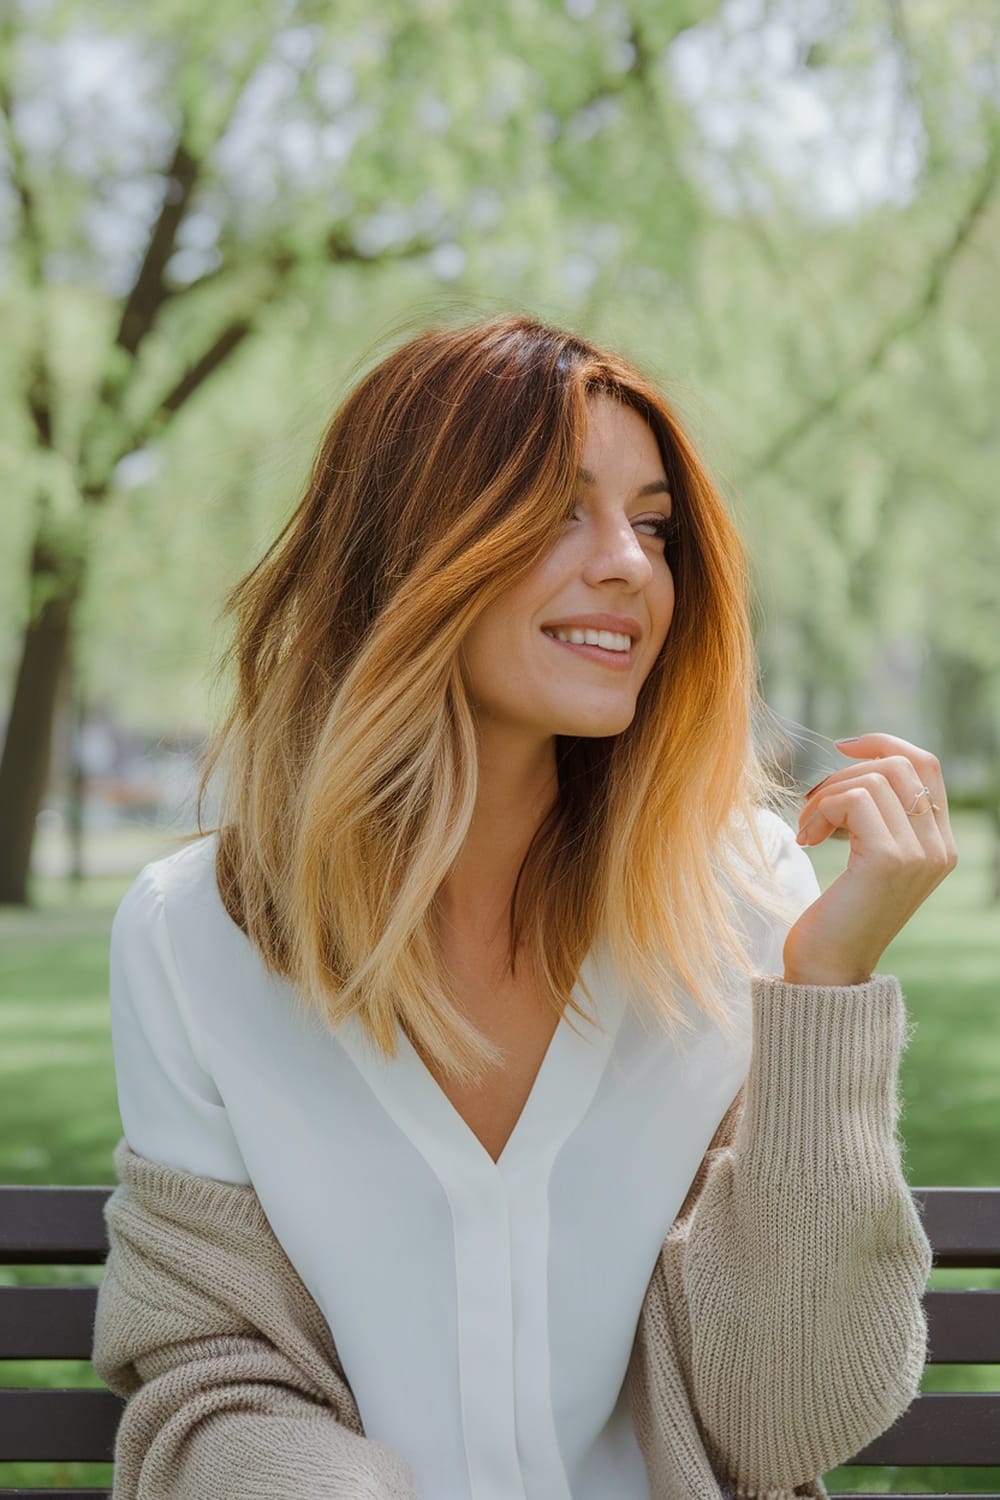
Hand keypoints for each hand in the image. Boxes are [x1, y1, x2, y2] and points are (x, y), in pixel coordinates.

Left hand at [782, 732, 957, 986]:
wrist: (826, 972)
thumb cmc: (837, 917)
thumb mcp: (866, 858)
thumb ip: (876, 816)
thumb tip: (854, 758)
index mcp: (939, 845)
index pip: (925, 765)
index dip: (883, 744)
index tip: (841, 747)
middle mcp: (939, 848)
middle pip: (900, 763)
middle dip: (845, 773)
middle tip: (812, 808)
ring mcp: (919, 853)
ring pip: (873, 778)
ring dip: (826, 794)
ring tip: (807, 829)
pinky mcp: (889, 858)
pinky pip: (854, 799)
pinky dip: (822, 809)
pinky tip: (807, 840)